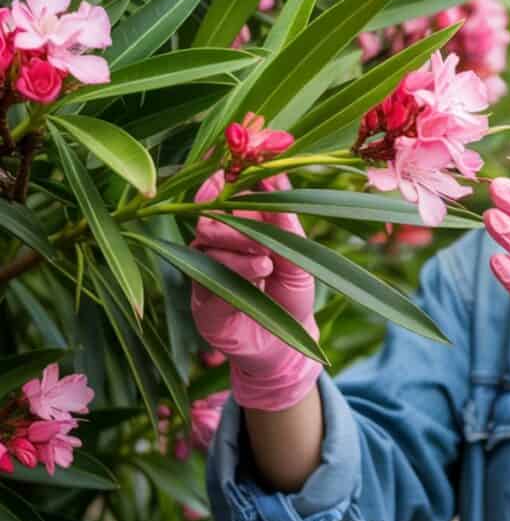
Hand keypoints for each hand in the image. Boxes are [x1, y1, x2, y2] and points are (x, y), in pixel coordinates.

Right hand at [189, 170, 321, 411]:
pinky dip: (236, 267)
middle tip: (263, 237)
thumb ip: (285, 219)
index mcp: (238, 225)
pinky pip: (207, 273)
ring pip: (206, 240)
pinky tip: (260, 270)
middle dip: (235, 220)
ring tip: (268, 262)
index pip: (219, 192)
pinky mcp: (201, 297)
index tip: (234, 175)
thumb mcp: (299, 254)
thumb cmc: (292, 294)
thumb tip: (276, 176)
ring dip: (239, 245)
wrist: (288, 345)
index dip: (221, 180)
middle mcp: (215, 243)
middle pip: (208, 214)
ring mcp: (205, 269)